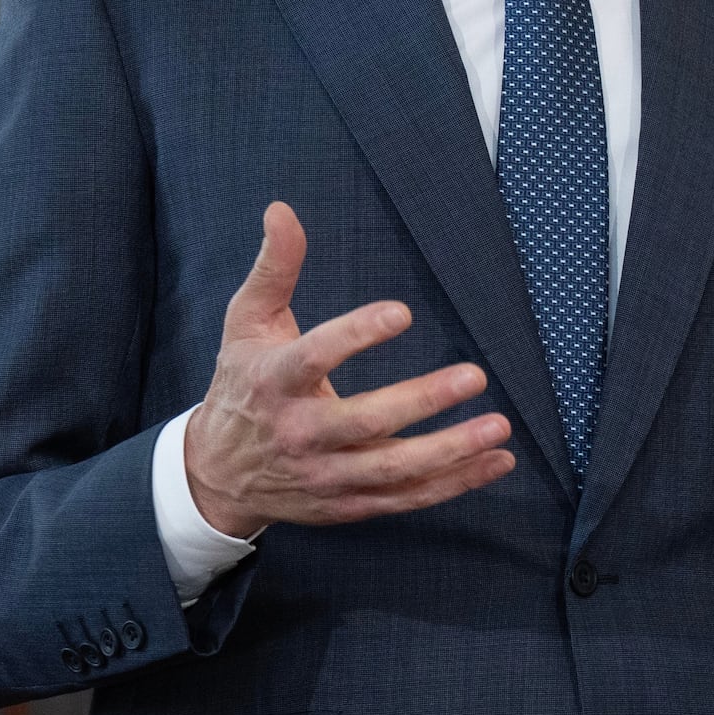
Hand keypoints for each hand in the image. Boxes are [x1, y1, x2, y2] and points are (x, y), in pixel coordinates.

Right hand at [182, 203, 521, 539]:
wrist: (215, 473)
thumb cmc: (242, 385)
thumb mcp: (246, 324)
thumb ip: (274, 269)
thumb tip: (282, 210)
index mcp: (274, 381)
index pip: (314, 358)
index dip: (355, 335)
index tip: (402, 313)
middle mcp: (299, 433)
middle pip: (364, 422)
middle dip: (421, 400)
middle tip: (474, 375)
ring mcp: (324, 474)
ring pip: (392, 469)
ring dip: (450, 451)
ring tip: (498, 427)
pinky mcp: (345, 504)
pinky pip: (404, 498)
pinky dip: (452, 484)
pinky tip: (496, 463)